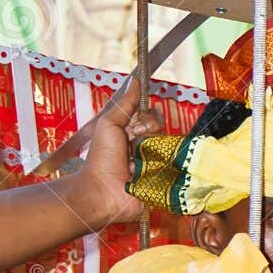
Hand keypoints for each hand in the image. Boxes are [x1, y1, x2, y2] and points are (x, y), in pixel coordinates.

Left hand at [75, 78, 162, 230]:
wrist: (102, 192)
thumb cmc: (101, 159)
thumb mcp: (110, 123)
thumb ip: (125, 103)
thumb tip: (137, 80)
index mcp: (132, 133)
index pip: (151, 118)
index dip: (146, 120)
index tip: (134, 128)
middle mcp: (144, 148)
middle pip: (161, 131)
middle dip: (148, 136)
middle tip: (133, 146)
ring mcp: (153, 165)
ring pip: (166, 149)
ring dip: (151, 154)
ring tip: (135, 164)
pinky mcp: (160, 182)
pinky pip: (172, 170)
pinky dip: (160, 170)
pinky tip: (145, 176)